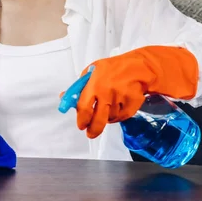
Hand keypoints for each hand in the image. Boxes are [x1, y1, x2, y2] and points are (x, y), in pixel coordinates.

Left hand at [74, 46, 197, 138]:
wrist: (138, 67)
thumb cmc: (112, 68)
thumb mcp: (92, 71)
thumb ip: (79, 86)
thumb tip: (63, 97)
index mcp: (94, 84)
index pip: (84, 108)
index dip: (81, 120)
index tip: (81, 126)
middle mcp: (107, 93)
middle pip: (98, 120)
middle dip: (93, 130)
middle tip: (90, 133)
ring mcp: (121, 99)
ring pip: (110, 119)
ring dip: (107, 117)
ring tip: (109, 105)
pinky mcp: (133, 104)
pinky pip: (121, 117)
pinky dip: (118, 115)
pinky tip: (118, 106)